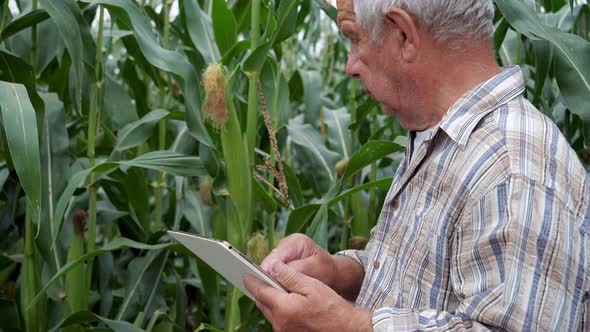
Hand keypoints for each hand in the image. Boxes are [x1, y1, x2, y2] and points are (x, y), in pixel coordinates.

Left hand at [243, 259, 372, 331]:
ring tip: (275, 287)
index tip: (246, 272)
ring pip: (269, 312)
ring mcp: (284, 331)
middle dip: (261, 290)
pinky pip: (277, 320)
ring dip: (269, 300)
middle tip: (260, 277)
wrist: (345, 329)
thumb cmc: (331, 307)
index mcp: (284, 308)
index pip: (260, 291)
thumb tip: (273, 266)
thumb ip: (289, 275)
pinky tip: (286, 301)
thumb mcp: (311, 285)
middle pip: (262, 303)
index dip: (252, 280)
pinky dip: (278, 309)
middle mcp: (280, 323)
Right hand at [260, 234, 336, 287]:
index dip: (271, 268)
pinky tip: (273, 291)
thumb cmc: (325, 269)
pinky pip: (271, 273)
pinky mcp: (278, 263)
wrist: (330, 273)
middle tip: (266, 290)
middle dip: (268, 275)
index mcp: (295, 241)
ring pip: (268, 267)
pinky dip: (272, 281)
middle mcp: (285, 244)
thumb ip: (298, 269)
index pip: (279, 254)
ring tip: (269, 292)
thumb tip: (277, 272)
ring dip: (269, 279)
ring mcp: (281, 254)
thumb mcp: (315, 268)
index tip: (267, 281)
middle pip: (270, 260)